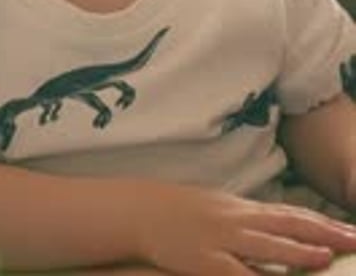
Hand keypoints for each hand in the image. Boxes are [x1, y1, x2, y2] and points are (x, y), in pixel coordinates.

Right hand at [135, 183, 355, 275]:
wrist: (142, 211)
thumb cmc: (182, 212)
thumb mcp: (220, 211)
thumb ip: (250, 221)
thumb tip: (281, 230)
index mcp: (243, 208)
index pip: (291, 214)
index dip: (322, 222)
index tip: (350, 228)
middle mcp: (238, 219)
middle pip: (288, 224)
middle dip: (324, 233)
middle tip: (355, 238)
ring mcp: (221, 239)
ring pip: (267, 245)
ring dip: (298, 251)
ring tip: (327, 255)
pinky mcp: (204, 261)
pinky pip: (235, 274)